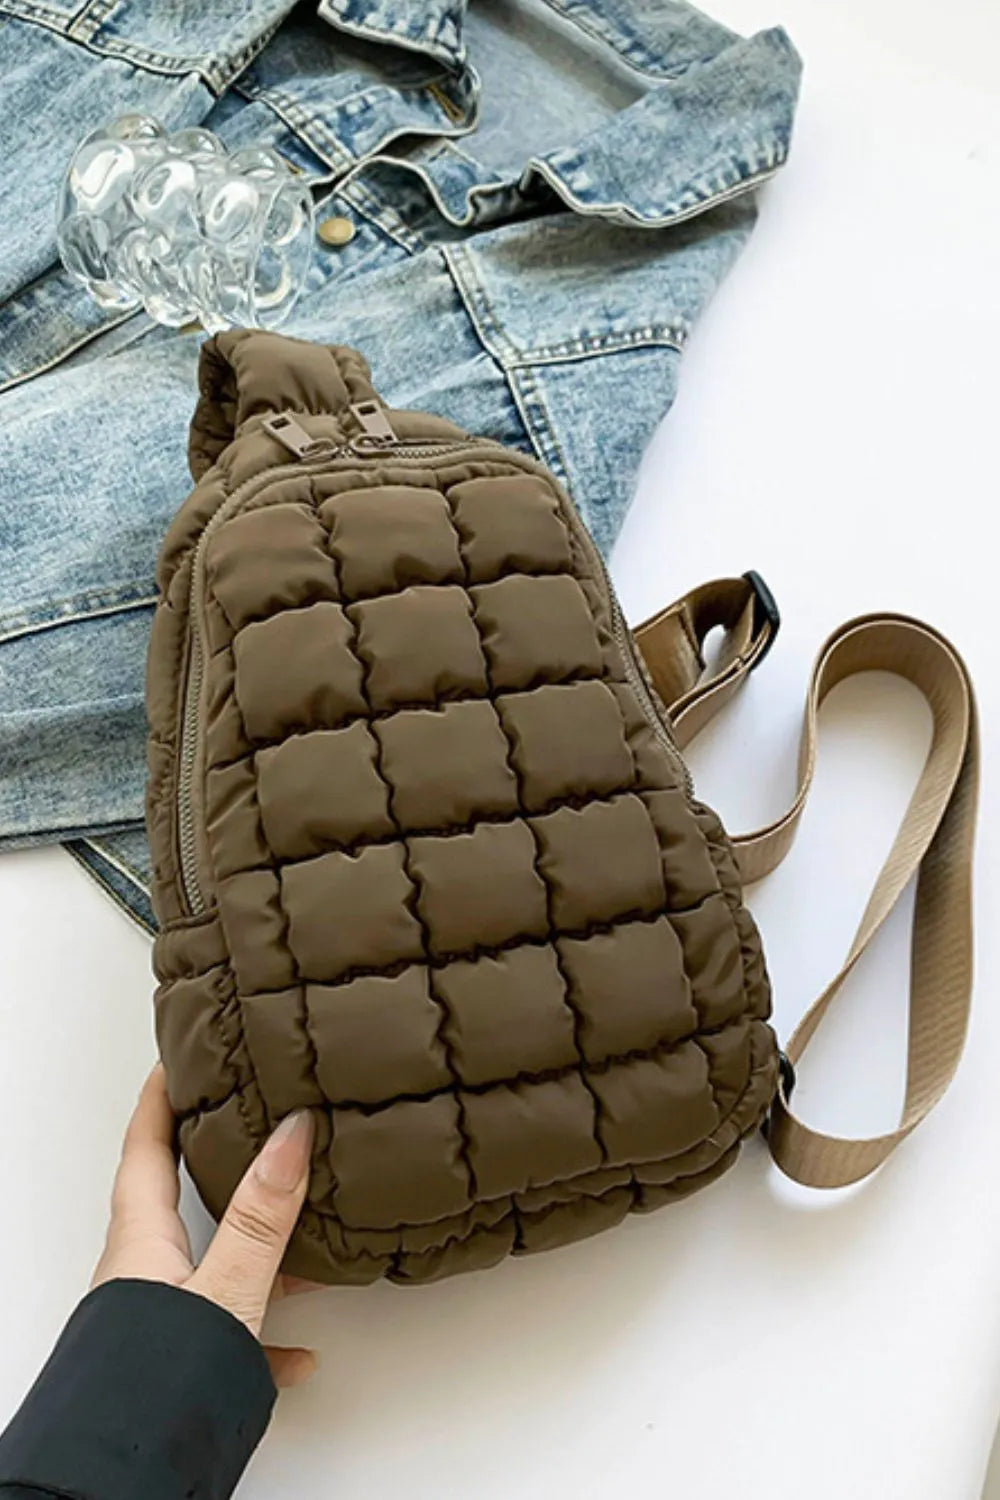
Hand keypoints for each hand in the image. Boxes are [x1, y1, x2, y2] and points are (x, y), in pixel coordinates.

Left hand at [92, 1065, 319, 1388]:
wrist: (122, 1479)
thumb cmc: (159, 1381)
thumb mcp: (227, 1288)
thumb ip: (263, 1215)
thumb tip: (291, 1131)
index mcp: (142, 1240)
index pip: (144, 1147)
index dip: (160, 1097)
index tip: (179, 1056)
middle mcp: (145, 1273)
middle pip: (179, 1201)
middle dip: (218, 1161)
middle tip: (251, 1122)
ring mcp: (161, 1321)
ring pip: (214, 1266)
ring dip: (259, 1250)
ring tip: (307, 1232)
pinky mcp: (178, 1367)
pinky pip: (229, 1336)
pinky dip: (267, 1337)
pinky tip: (301, 1354)